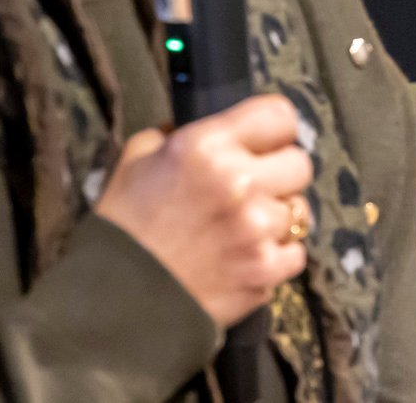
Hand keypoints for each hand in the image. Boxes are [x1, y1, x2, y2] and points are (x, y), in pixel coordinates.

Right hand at [95, 93, 313, 326]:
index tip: (265, 141)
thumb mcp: (138, 159)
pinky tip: (247, 255)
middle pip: (300, 163)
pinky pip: (296, 252)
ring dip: (278, 216)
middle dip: (280, 174)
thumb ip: (178, 135)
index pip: (279, 115)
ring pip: (301, 210)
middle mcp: (240, 183)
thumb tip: (213, 129)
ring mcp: (257, 230)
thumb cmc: (124, 225)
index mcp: (208, 147)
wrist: (115, 300)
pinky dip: (277, 255)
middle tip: (254, 188)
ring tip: (245, 227)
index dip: (274, 129)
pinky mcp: (265, 271)